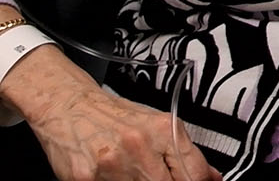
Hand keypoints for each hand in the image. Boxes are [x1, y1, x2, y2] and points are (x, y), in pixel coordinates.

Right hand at [27, 83, 222, 180]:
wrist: (67, 105)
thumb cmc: (111, 115)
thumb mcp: (154, 123)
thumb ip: (182, 152)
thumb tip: (211, 176)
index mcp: (163, 129)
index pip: (194, 172)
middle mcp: (139, 145)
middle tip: (155, 174)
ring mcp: (112, 164)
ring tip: (130, 172)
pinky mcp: (86, 178)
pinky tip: (112, 176)